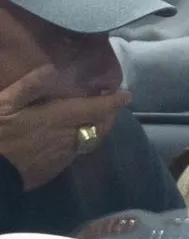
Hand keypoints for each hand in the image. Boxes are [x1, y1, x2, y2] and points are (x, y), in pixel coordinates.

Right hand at [0, 64, 131, 189]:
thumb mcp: (6, 104)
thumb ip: (30, 86)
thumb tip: (51, 68)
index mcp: (60, 118)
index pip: (96, 108)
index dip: (113, 101)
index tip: (127, 95)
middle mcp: (69, 137)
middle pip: (100, 127)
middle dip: (109, 116)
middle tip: (108, 106)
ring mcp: (63, 156)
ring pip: (90, 141)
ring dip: (95, 130)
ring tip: (91, 121)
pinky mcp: (54, 170)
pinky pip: (75, 154)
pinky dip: (79, 143)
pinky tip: (69, 139)